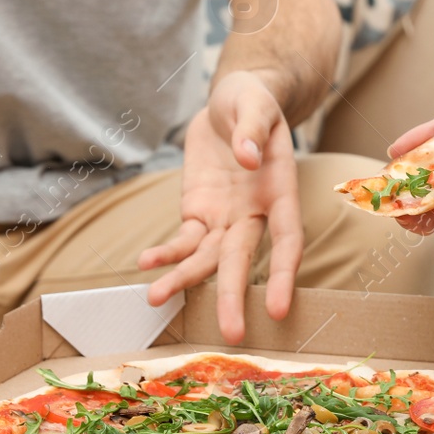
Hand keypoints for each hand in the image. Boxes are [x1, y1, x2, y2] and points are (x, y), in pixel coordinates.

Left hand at [139, 71, 301, 341]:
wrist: (233, 100)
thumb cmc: (253, 100)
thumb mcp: (255, 103)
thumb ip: (252, 129)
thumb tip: (248, 156)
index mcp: (279, 190)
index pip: (287, 239)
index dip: (283, 273)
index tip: (277, 307)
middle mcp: (254, 212)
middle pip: (242, 258)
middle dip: (233, 295)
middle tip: (229, 333)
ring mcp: (224, 216)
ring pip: (205, 256)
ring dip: (183, 278)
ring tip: (155, 298)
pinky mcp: (198, 211)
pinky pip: (182, 238)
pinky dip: (165, 252)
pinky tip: (145, 264)